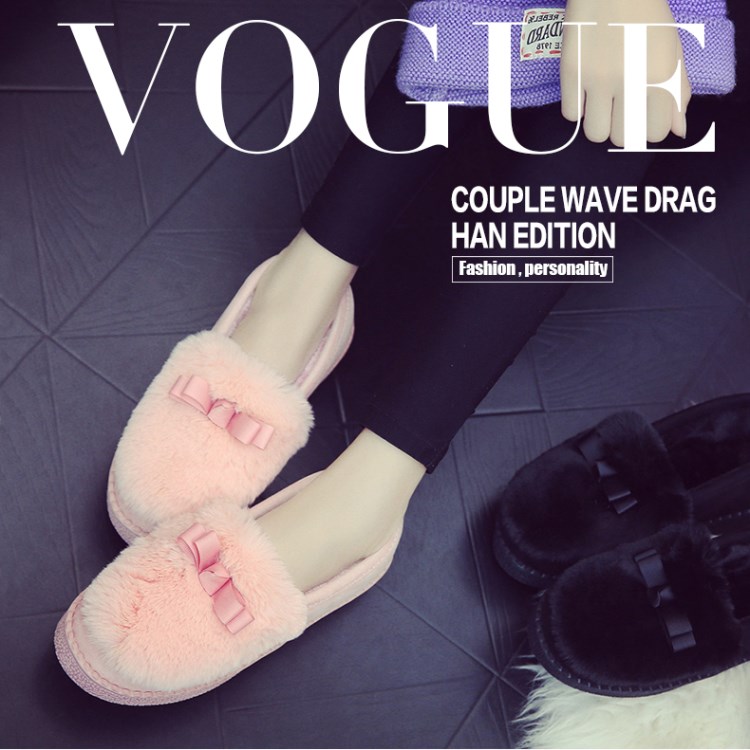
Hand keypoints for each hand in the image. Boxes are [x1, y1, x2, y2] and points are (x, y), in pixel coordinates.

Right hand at [560, 0, 689, 145]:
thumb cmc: (645, 15)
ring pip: (594, 133)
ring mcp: (597, 79)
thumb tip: (678, 130)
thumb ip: (677, 91)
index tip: (643, 116)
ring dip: (598, 123)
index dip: (648, 129)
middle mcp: (629, 82)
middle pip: (621, 139)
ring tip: (601, 103)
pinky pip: (571, 115)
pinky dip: (577, 109)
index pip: (655, 134)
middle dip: (621, 128)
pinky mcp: (571, 73)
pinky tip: (584, 92)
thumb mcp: (671, 50)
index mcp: (660, 77)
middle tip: (620, 108)